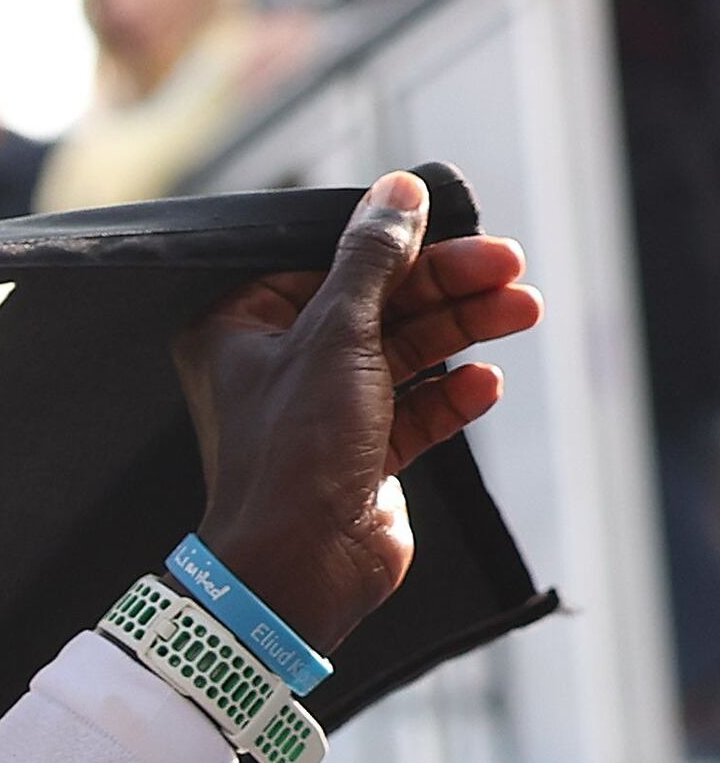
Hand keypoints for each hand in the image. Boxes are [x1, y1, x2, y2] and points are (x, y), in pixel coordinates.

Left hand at [174, 171, 539, 657]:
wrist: (298, 569)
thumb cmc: (294, 451)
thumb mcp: (335, 333)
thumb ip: (370, 259)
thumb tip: (398, 193)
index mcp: (241, 331)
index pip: (328, 266)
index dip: (397, 249)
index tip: (457, 231)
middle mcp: (277, 368)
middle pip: (377, 305)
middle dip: (448, 287)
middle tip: (511, 269)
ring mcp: (321, 414)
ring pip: (403, 353)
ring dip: (463, 331)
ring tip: (522, 311)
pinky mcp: (360, 457)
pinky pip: (414, 410)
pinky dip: (451, 396)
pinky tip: (485, 386)